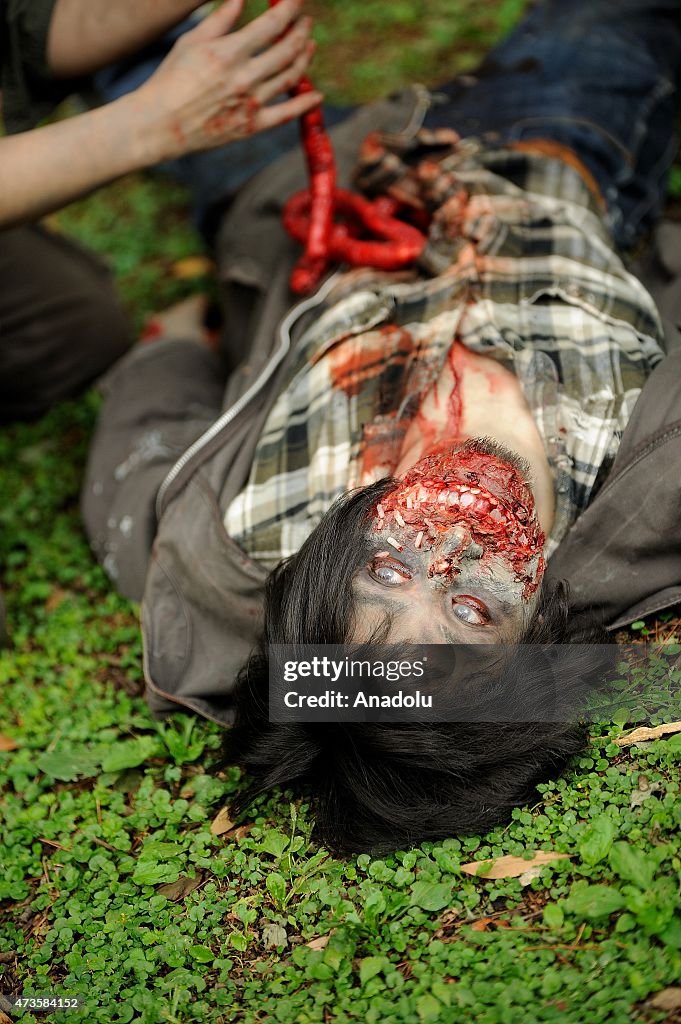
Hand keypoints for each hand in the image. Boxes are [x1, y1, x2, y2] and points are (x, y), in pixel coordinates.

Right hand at [137, 0, 321, 159]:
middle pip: (287, 49)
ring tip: (309, 45)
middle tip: (306, 22)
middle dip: (301, 30)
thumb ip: (221, 20)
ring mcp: (251, 103)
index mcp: (229, 52)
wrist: (161, 124)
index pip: (272, 24)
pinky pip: (286, 114)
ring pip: (290, 77)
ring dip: (304, 58)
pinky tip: (316, 95)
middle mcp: (245, 77)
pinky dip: (305, 104)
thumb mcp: (192, 42)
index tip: (297, 0)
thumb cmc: (171, 79)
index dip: (290, 8)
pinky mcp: (252, 126)